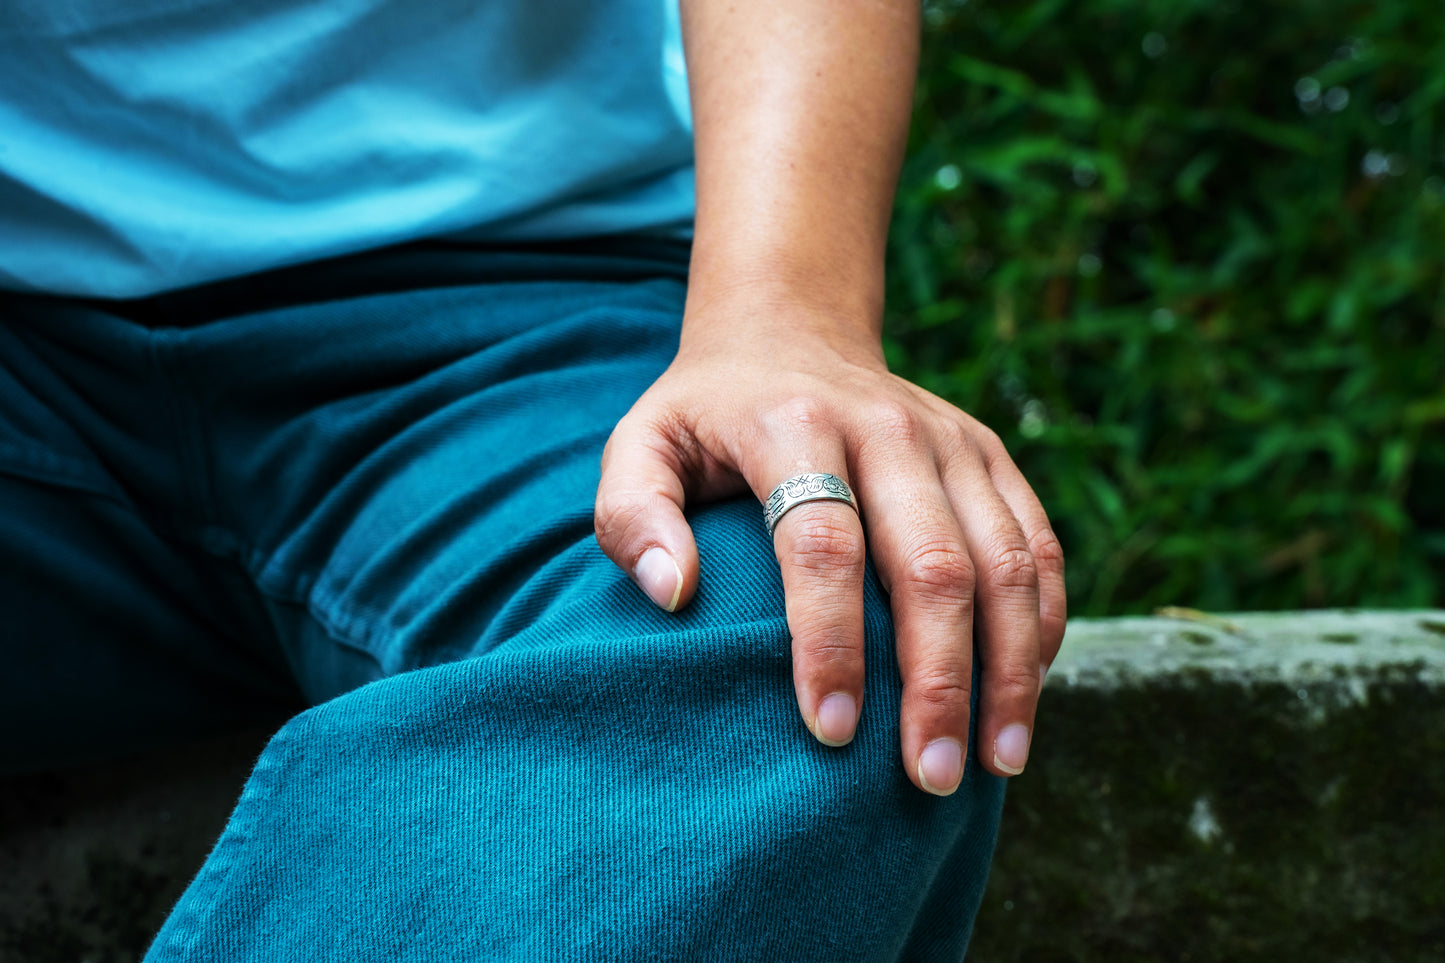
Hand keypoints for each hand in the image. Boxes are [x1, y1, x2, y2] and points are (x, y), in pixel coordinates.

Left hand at [594, 301, 1066, 794]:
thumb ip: (634, 515)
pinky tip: (1027, 695)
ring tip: (996, 761)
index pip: (822, 544)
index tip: (830, 733)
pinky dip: (1043, 625)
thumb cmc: (707, 416)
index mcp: (794, 425)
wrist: (790, 332)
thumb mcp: (641, 445)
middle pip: (933, 564)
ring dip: (1010, 668)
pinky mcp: (992, 456)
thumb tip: (676, 595)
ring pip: (1007, 562)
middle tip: (930, 776)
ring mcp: (952, 441)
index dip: (829, 643)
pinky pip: (1041, 547)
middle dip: (940, 680)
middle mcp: (887, 428)